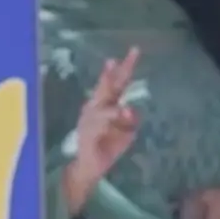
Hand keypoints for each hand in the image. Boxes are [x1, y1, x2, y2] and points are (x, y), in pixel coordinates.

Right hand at [69, 48, 140, 188]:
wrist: (90, 168)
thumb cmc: (108, 145)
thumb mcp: (127, 131)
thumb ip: (131, 118)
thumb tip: (131, 109)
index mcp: (106, 104)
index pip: (117, 83)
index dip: (124, 67)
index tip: (134, 50)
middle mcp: (95, 108)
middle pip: (105, 88)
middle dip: (111, 75)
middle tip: (117, 60)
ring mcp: (88, 121)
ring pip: (100, 108)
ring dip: (112, 109)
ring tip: (126, 112)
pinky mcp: (85, 135)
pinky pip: (94, 128)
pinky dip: (103, 125)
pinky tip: (111, 125)